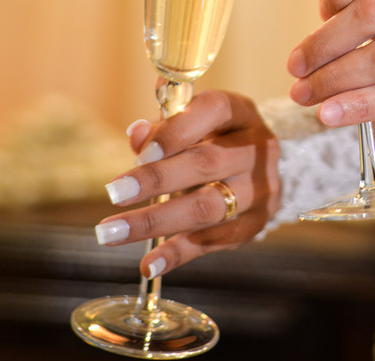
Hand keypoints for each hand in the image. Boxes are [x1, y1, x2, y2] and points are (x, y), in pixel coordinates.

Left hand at [93, 89, 279, 277]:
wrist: (262, 170)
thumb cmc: (217, 139)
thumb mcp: (195, 123)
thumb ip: (163, 128)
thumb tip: (136, 135)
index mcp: (241, 113)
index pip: (214, 111)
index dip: (176, 131)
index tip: (140, 154)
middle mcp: (257, 150)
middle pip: (207, 163)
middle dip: (156, 179)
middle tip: (114, 193)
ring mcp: (260, 190)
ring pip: (207, 208)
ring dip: (156, 221)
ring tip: (112, 233)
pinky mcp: (254, 224)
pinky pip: (212, 242)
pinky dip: (177, 253)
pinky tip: (148, 264)